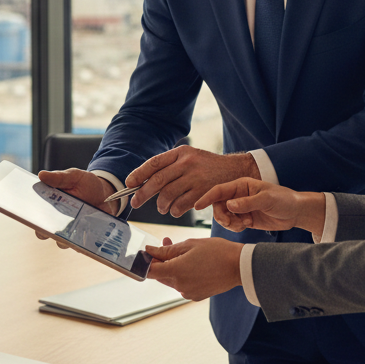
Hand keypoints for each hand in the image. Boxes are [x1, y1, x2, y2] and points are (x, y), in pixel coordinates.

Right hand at [34, 168, 115, 247]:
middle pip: (46, 234)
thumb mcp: (74, 177)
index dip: (31, 219)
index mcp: (50, 208)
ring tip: (71, 230)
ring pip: (63, 243)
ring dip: (65, 239)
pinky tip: (86, 238)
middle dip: (46, 232)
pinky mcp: (86, 237)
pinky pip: (81, 247)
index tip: (30, 217)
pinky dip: (82, 245)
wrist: (107, 193)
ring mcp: (72, 232)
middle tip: (51, 225)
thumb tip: (41, 175)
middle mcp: (58, 223)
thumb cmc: (86, 184)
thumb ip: (59, 177)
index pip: (36, 218)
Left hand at [126, 147, 260, 217]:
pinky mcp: (203, 192)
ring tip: (162, 208)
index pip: (155, 162)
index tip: (129, 183)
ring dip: (161, 205)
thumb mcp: (190, 157)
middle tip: (135, 202)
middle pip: (158, 180)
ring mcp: (196, 178)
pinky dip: (174, 211)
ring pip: (168, 195)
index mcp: (181, 152)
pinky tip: (175, 211)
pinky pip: (181, 205)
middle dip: (143, 193)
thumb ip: (170, 166)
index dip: (139, 173)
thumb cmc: (207, 166)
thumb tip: (143, 181)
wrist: (235, 171)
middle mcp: (187, 163)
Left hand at [146, 237, 242, 300]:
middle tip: (169, 243)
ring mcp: (188, 292)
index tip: (150, 251)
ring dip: (173, 266)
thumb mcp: (190, 244)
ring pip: (172, 280)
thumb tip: (149, 250)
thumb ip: (167, 249)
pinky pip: (183, 285)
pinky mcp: (196, 296)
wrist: (239, 266)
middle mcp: (180, 286)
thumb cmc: (217, 251)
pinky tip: (194, 263)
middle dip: (161, 260)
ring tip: (185, 251)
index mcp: (176, 271)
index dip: (146, 261)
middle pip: (160, 275)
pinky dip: (184, 274)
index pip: (149, 271)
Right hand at [197, 178, 326, 235]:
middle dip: (222, 216)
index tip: (197, 206)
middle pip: (218, 206)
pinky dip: (235, 227)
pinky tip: (246, 225)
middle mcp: (238, 195)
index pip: (219, 190)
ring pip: (223, 217)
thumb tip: (229, 205)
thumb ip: (248, 203)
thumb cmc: (284, 200)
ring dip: (230, 223)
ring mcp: (240, 207)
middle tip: (233, 223)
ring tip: (244, 224)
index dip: (206, 198)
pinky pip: (231, 224)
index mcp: (242, 185)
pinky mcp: (244, 219)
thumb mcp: (267, 199)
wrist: (295, 212)